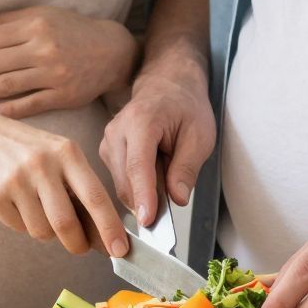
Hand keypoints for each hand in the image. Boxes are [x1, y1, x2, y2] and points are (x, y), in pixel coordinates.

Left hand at [0, 6, 136, 118]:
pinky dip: (8, 109)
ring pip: (6, 84)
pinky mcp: (65, 95)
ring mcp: (54, 73)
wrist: (112, 52)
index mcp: (33, 25)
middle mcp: (42, 47)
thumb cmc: (71, 30)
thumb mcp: (42, 16)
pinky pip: (31, 104)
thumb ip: (5, 20)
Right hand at [0, 111, 128, 257]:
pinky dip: (23, 224)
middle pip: (66, 223)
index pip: (95, 197)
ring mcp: (16, 180)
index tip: (120, 250)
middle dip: (77, 244)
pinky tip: (17, 204)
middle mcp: (42, 164)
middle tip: (80, 247)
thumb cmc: (28, 150)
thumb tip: (103, 231)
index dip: (110, 227)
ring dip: (46, 231)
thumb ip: (80, 186)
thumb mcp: (59, 154)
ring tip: (39, 210)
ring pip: (42, 231)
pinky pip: (19, 228)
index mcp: (67, 153)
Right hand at [99, 64, 214, 222]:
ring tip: (167, 178)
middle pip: (126, 181)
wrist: (167, 86)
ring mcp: (108, 141)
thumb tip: (178, 198)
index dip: (144, 196)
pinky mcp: (107, 152)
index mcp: (141, 121)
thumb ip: (187, 167)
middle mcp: (117, 131)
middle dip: (147, 202)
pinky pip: (120, 181)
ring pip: (121, 186)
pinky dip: (138, 189)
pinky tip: (155, 178)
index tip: (149, 221)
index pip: (139, 166)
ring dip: (144, 194)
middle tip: (172, 209)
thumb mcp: (200, 135)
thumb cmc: (186, 108)